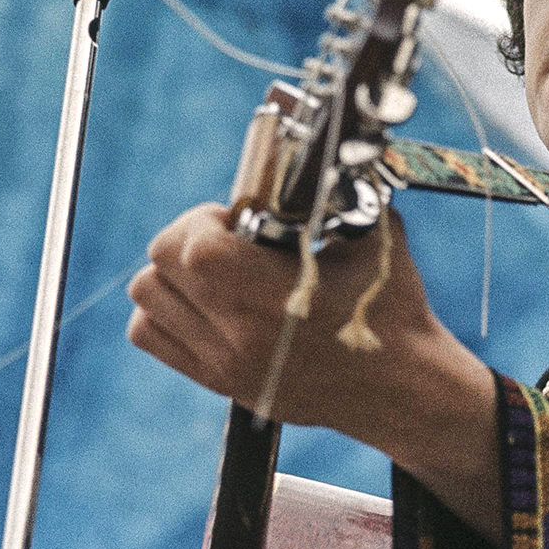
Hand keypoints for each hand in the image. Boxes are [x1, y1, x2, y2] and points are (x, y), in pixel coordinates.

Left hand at [126, 204, 502, 540]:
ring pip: (147, 300)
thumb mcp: (374, 240)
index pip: (193, 246)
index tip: (238, 218)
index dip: (206, 219)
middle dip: (188, 239)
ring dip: (173, 275)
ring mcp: (224, 362)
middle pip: (160, 266)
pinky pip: (150, 336)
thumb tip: (320, 158)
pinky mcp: (220, 381)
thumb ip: (338, 195)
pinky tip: (207, 301)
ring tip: (215, 271)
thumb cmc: (394, 312)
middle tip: (228, 239)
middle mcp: (239, 334)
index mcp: (273, 296)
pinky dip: (164, 310)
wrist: (402, 389)